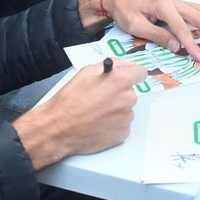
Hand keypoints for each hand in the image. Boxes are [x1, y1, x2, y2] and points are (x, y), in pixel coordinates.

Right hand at [12, 60, 148, 168]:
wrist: (59, 128)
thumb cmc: (70, 99)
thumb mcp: (86, 72)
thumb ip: (111, 65)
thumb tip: (125, 65)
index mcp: (120, 81)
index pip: (141, 73)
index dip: (132, 74)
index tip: (126, 78)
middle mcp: (128, 99)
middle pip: (131, 92)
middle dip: (120, 92)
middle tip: (101, 98)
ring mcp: (126, 118)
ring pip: (126, 109)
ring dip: (116, 109)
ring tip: (96, 113)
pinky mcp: (123, 134)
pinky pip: (122, 124)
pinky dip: (114, 124)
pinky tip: (98, 124)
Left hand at [83, 0, 199, 59]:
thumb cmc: (124, 10)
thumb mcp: (135, 25)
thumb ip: (156, 35)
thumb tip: (177, 47)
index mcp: (163, 6)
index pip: (182, 28)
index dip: (192, 45)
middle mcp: (175, 2)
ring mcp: (177, 2)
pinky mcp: (177, 5)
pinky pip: (199, 11)